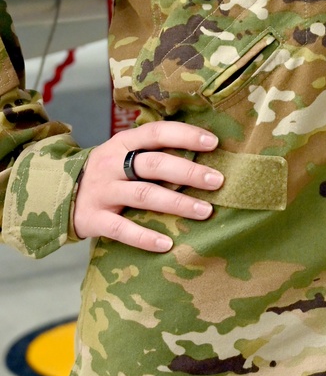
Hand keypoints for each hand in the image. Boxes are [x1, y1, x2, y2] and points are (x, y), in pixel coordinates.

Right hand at [73, 122, 222, 250]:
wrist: (58, 195)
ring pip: (144, 195)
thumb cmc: (108, 173)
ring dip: (177, 203)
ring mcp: (102, 192)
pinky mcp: (93, 219)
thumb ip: (153, 150)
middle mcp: (112, 164)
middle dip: (189, 172)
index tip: (214, 142)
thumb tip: (203, 148)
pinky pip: (122, 229)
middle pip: (154, 164)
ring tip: (205, 211)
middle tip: (217, 181)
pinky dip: (145, 237)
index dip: (185, 135)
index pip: (156, 132)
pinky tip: (167, 243)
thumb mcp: (123, 152)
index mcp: (122, 142)